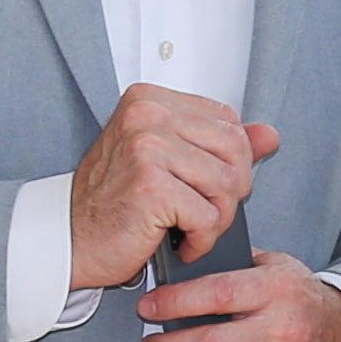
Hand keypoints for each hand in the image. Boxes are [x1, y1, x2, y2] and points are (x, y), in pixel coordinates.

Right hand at [70, 86, 276, 288]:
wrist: (70, 240)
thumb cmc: (115, 203)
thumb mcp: (169, 162)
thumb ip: (218, 144)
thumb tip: (270, 134)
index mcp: (150, 99)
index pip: (228, 120)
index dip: (231, 160)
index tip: (204, 184)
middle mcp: (147, 114)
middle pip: (235, 149)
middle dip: (231, 192)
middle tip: (203, 212)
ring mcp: (147, 147)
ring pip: (226, 184)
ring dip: (216, 219)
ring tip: (189, 229)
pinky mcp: (150, 186)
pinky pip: (209, 216)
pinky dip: (201, 240)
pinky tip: (181, 242)